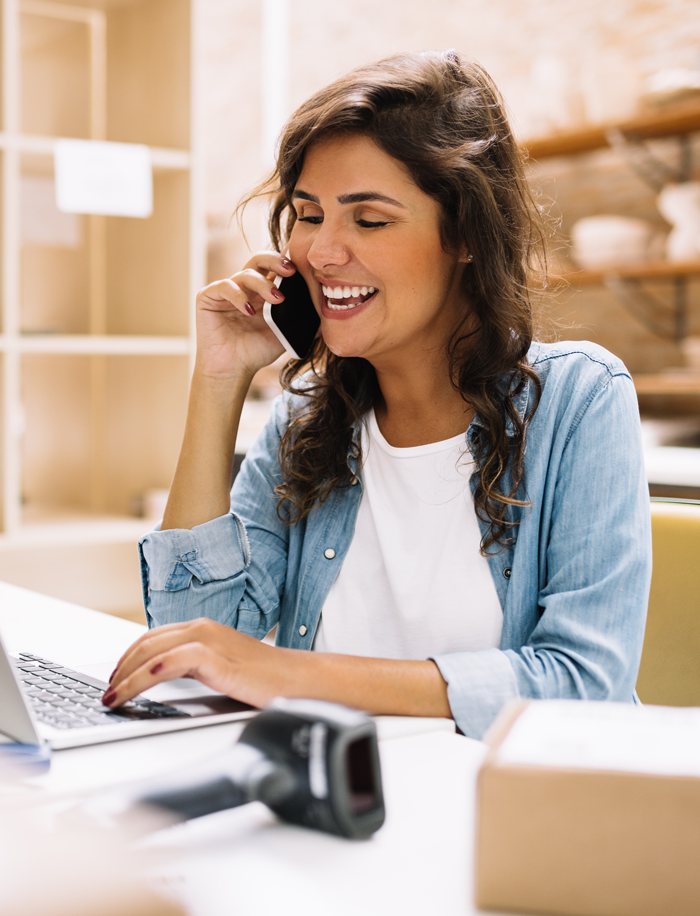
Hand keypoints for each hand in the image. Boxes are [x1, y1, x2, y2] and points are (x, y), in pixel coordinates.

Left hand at [102, 619, 451, 719]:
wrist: (306, 683)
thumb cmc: (270, 681)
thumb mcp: (224, 671)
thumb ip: (197, 670)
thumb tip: (163, 685)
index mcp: (205, 630)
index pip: (153, 638)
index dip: (127, 659)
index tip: (112, 681)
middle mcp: (204, 629)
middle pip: (147, 642)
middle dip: (119, 668)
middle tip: (106, 693)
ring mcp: (212, 641)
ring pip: (154, 649)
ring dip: (126, 674)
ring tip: (112, 698)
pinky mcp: (219, 658)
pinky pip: (173, 661)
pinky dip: (148, 673)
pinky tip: (135, 689)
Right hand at [195, 252, 295, 380]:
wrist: (233, 371)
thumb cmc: (256, 352)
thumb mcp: (284, 334)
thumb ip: (301, 321)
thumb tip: (326, 313)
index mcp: (262, 291)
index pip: (274, 267)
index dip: (287, 263)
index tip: (303, 268)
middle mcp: (244, 286)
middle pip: (259, 260)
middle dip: (276, 261)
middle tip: (290, 271)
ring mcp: (226, 290)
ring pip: (245, 274)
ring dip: (263, 284)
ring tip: (276, 300)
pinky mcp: (207, 297)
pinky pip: (224, 286)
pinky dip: (237, 295)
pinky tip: (248, 310)